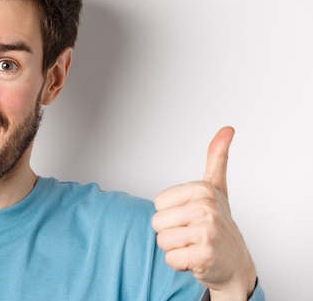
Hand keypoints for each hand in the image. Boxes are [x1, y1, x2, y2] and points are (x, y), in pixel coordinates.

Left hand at [152, 127, 256, 300]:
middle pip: (157, 222)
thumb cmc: (219, 223)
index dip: (171, 214)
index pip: (158, 204)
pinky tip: (197, 259)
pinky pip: (171, 259)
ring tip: (194, 245)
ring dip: (175, 248)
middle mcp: (207, 207)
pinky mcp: (205, 255)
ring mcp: (208, 231)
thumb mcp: (216, 188)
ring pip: (162, 241)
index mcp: (203, 189)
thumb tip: (227, 129)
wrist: (235, 263)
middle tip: (192, 233)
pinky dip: (180, 263)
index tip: (191, 216)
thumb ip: (217, 158)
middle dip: (171, 232)